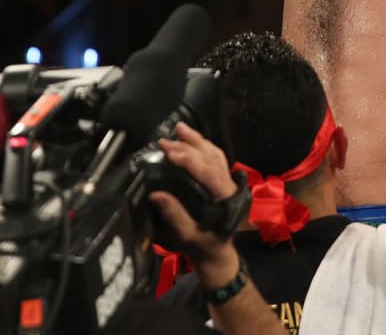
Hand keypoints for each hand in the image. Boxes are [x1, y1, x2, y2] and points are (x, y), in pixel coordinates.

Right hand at [149, 122, 240, 283]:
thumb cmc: (204, 248)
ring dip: (197, 140)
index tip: (169, 152)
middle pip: (211, 158)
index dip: (188, 159)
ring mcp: (229, 182)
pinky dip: (203, 146)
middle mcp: (230, 186)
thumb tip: (156, 194)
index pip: (208, 171)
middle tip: (165, 141)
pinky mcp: (224, 182)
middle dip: (188, 146)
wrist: (218, 255)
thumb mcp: (187, 236)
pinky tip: (192, 140)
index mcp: (224, 199)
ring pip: (215, 154)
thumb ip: (174, 215)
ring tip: (180, 129)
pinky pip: (216, 158)